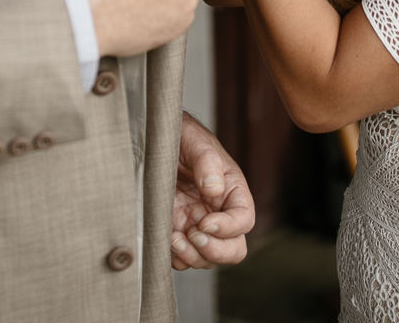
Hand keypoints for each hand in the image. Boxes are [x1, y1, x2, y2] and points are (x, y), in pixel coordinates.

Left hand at [169, 111, 253, 269]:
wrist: (154, 141)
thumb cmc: (182, 138)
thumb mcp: (195, 141)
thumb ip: (207, 162)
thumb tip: (213, 189)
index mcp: (232, 192)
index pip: (244, 220)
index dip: (228, 228)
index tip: (205, 222)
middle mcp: (219, 213)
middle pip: (233, 249)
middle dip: (215, 250)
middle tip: (193, 234)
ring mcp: (198, 225)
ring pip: (208, 259)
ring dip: (193, 256)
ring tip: (174, 238)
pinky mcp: (177, 232)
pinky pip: (183, 259)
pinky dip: (176, 258)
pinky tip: (165, 240)